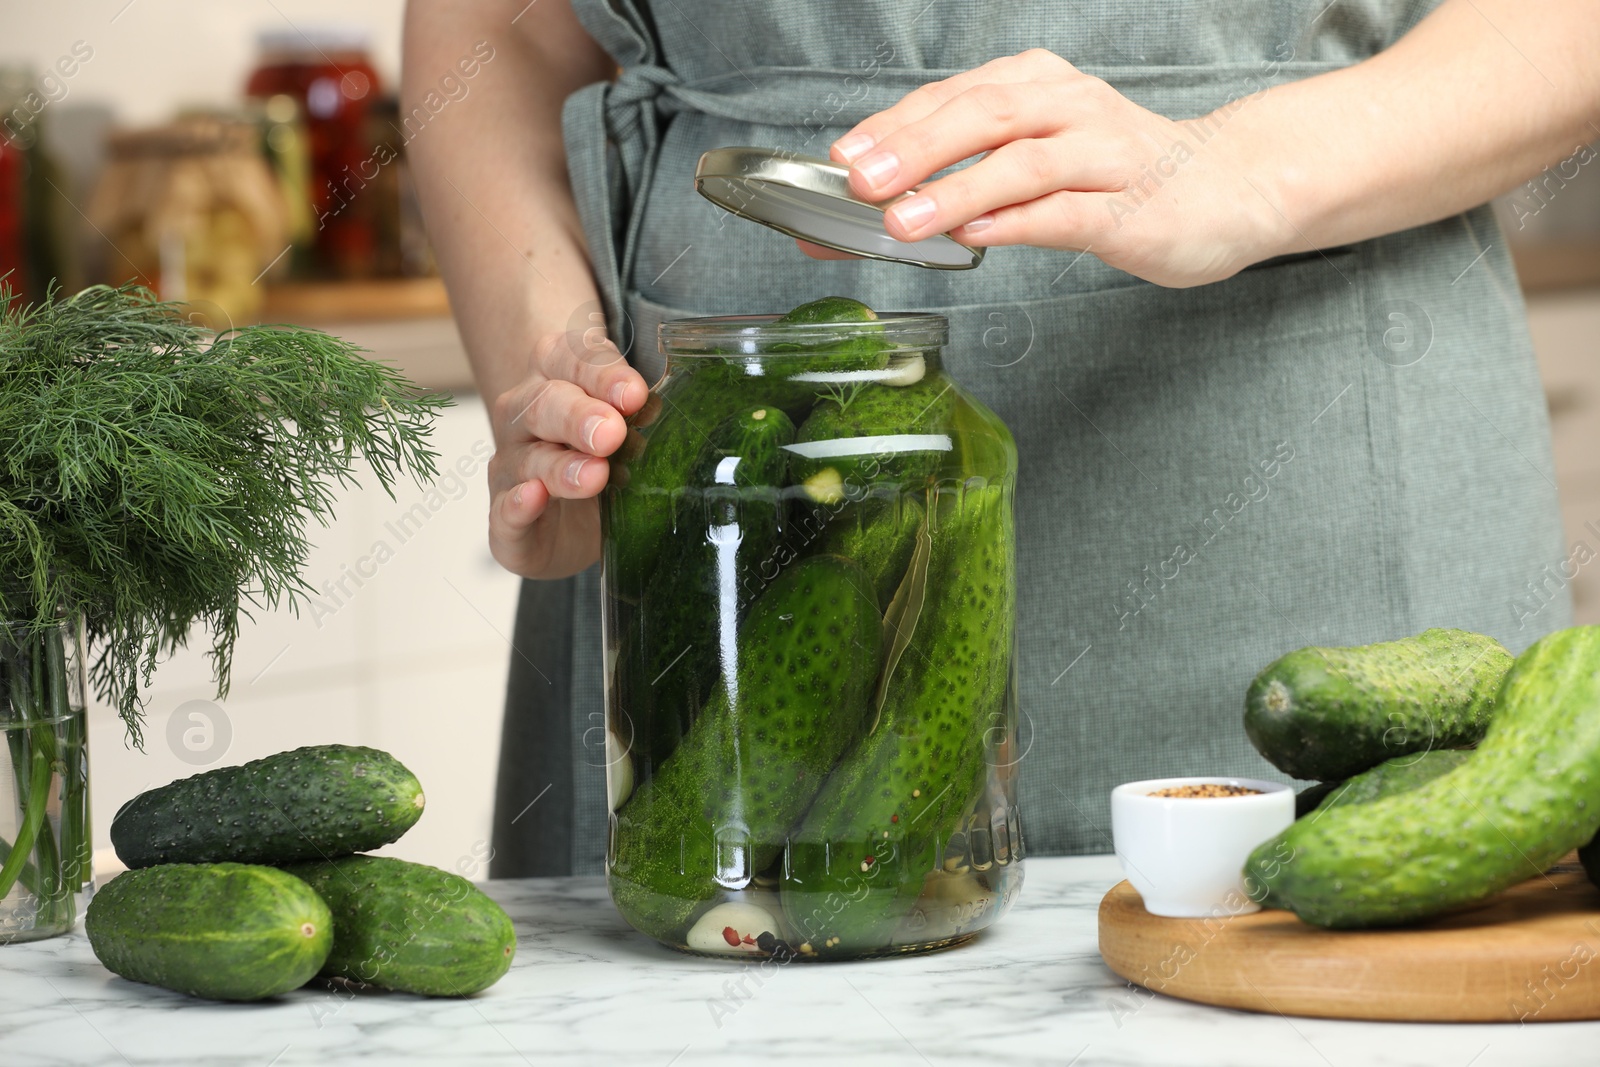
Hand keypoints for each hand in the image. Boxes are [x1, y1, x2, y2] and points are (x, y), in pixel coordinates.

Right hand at [486, 328, 647, 579]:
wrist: (572, 523)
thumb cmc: (603, 460)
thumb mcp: (629, 431)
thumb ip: (639, 417)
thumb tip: (661, 414)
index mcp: (555, 377)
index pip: (572, 358)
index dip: (603, 374)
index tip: (634, 394)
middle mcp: (524, 417)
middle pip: (545, 403)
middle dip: (579, 416)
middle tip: (612, 434)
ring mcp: (510, 467)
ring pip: (527, 458)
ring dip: (560, 466)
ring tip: (594, 476)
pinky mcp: (504, 519)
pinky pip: (502, 510)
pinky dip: (516, 504)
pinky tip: (534, 497)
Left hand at [812, 49, 1291, 287]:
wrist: (1230, 188)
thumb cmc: (1119, 175)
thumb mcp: (1036, 158)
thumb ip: (968, 174)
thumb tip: (880, 208)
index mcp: (1037, 86)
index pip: (951, 99)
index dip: (890, 127)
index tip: (838, 159)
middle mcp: (1068, 108)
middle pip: (982, 114)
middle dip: (912, 147)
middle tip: (858, 181)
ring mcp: (1103, 156)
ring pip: (1021, 162)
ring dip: (956, 188)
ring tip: (902, 220)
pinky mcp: (1129, 209)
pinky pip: (1066, 212)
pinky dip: (1016, 223)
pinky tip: (976, 237)